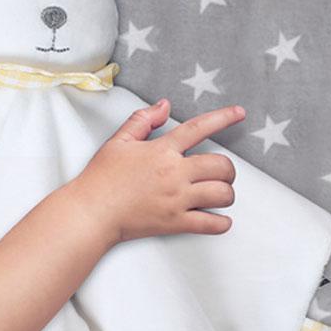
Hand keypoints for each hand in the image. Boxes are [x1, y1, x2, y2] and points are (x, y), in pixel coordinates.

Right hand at [74, 99, 246, 243]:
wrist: (91, 211)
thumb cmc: (101, 178)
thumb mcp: (118, 142)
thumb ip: (142, 121)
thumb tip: (164, 106)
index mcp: (161, 151)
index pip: (198, 128)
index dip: (222, 118)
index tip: (239, 113)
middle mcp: (174, 173)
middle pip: (221, 165)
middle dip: (226, 168)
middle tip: (218, 173)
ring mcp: (177, 199)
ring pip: (223, 194)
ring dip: (226, 193)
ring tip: (217, 194)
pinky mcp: (175, 222)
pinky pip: (211, 224)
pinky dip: (221, 222)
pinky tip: (219, 219)